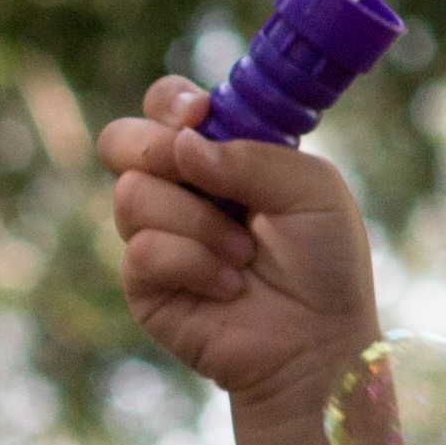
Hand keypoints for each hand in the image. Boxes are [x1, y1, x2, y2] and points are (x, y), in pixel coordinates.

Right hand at [97, 79, 382, 417]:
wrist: (317, 342)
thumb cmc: (324, 263)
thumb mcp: (312, 189)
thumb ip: (254, 155)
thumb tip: (186, 147)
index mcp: (219, 155)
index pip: (168, 106)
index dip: (172, 102)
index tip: (199, 114)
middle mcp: (180, 189)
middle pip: (121, 139)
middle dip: (156, 148)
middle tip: (199, 173)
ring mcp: (157, 234)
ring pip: (132, 193)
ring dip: (198, 222)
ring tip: (242, 255)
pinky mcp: (144, 282)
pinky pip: (142, 248)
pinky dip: (192, 263)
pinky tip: (227, 287)